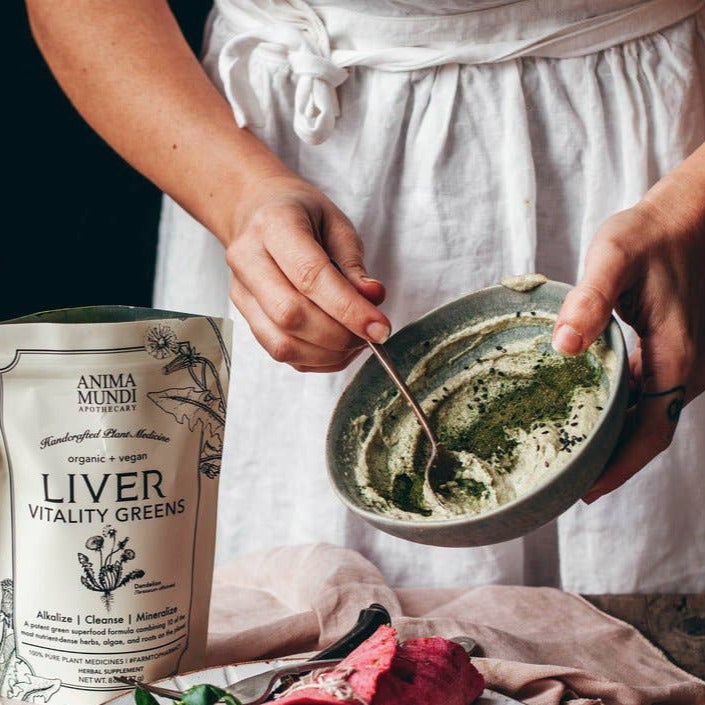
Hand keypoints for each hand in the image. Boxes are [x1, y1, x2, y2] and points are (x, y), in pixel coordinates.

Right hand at [226, 174, 390, 371]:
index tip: (380, 328)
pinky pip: (279, 351)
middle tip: (370, 336)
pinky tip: (335, 347)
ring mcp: (241, 291)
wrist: (256, 211)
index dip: (348, 309)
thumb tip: (373, 299)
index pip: (310, 277)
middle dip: (339, 335)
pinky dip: (314, 359)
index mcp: (274, 225)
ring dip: (327, 353)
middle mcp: (248, 259)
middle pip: (291, 315)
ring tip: (355, 342)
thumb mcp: (336, 224)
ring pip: (281, 342)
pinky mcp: (244, 314)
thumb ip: (354, 265)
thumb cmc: (301, 215)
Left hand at [552, 151, 704, 501]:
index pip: (648, 434)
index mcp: (674, 359)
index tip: (583, 492)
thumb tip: (562, 345)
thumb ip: (590, 299)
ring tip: (571, 454)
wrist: (690, 214)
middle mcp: (687, 371)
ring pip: (649, 417)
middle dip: (610, 461)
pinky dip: (622, 412)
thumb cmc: (651, 232)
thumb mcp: (615, 256)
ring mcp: (686, 364)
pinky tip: (590, 411)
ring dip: (616, 439)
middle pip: (647, 434)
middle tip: (564, 480)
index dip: (618, 467)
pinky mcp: (675, 352)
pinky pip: (649, 396)